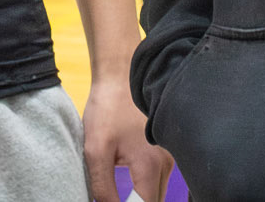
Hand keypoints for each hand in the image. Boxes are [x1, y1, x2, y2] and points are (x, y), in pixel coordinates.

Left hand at [82, 75, 172, 201]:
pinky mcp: (165, 149)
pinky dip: (146, 189)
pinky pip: (159, 180)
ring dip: (142, 199)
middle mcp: (166, 162)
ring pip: (158, 194)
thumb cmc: (107, 108)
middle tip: (114, 198)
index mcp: (150, 166)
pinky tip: (131, 184)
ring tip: (121, 195)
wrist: (120, 74)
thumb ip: (103, 188)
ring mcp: (169, 155)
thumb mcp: (95, 151)